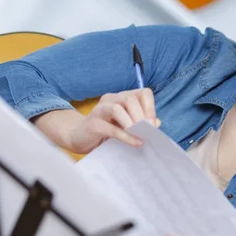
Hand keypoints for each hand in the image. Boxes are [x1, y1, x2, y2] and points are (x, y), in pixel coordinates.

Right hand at [33, 88, 159, 153]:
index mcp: (121, 97)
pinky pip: (112, 128)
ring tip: (141, 135)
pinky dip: (126, 136)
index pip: (142, 93)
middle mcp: (111, 99)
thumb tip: (157, 123)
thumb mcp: (125, 126)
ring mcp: (100, 109)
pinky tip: (135, 142)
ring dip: (133, 123)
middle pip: (131, 99)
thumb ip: (140, 122)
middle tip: (148, 131)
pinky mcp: (93, 123)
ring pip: (118, 108)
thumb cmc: (105, 131)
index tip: (153, 124)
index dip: (150, 106)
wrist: (79, 138)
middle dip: (142, 115)